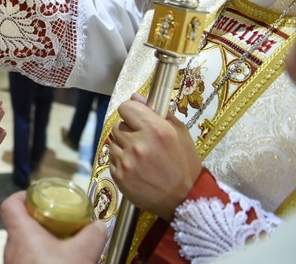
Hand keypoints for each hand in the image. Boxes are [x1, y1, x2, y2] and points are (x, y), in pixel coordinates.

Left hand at [1, 191, 105, 263]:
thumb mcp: (82, 254)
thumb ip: (93, 235)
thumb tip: (100, 225)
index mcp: (21, 233)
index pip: (10, 204)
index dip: (23, 196)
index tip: (40, 196)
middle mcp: (13, 247)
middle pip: (21, 224)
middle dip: (42, 220)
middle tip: (60, 220)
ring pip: (26, 244)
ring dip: (44, 241)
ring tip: (65, 243)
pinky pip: (30, 260)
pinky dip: (44, 258)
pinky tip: (62, 262)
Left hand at [108, 93, 201, 220]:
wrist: (184, 199)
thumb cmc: (184, 163)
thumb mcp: (180, 133)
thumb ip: (157, 112)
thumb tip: (135, 97)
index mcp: (155, 129)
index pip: (125, 108)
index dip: (131, 112)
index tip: (137, 119)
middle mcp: (137, 143)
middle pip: (118, 125)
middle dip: (128, 130)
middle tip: (142, 141)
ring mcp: (126, 161)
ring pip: (113, 142)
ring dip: (123, 146)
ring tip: (140, 156)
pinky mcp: (118, 176)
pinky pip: (112, 158)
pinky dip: (121, 161)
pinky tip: (136, 167)